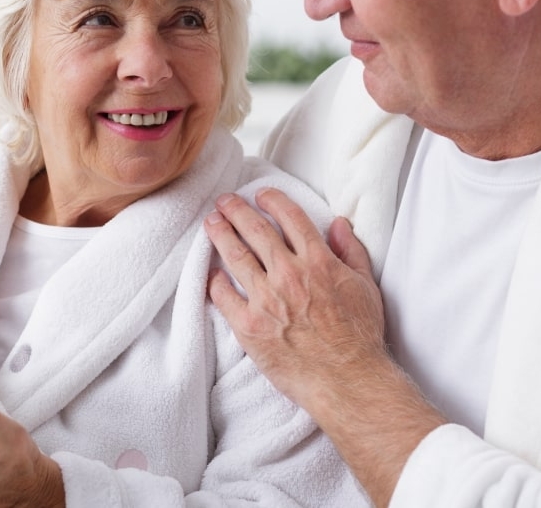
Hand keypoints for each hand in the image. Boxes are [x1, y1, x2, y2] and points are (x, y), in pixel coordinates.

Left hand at [205, 188, 384, 403]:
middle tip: (224, 201)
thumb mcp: (367, 287)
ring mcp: (266, 299)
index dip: (272, 200)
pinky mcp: (249, 326)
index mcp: (318, 261)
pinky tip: (210, 272)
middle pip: (255, 230)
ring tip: (211, 223)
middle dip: (236, 210)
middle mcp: (288, 274)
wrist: (348, 381)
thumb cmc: (360, 337)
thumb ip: (351, 252)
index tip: (261, 194)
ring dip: (220, 234)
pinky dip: (214, 281)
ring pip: (235, 255)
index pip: (290, 217)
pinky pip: (223, 296)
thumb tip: (339, 224)